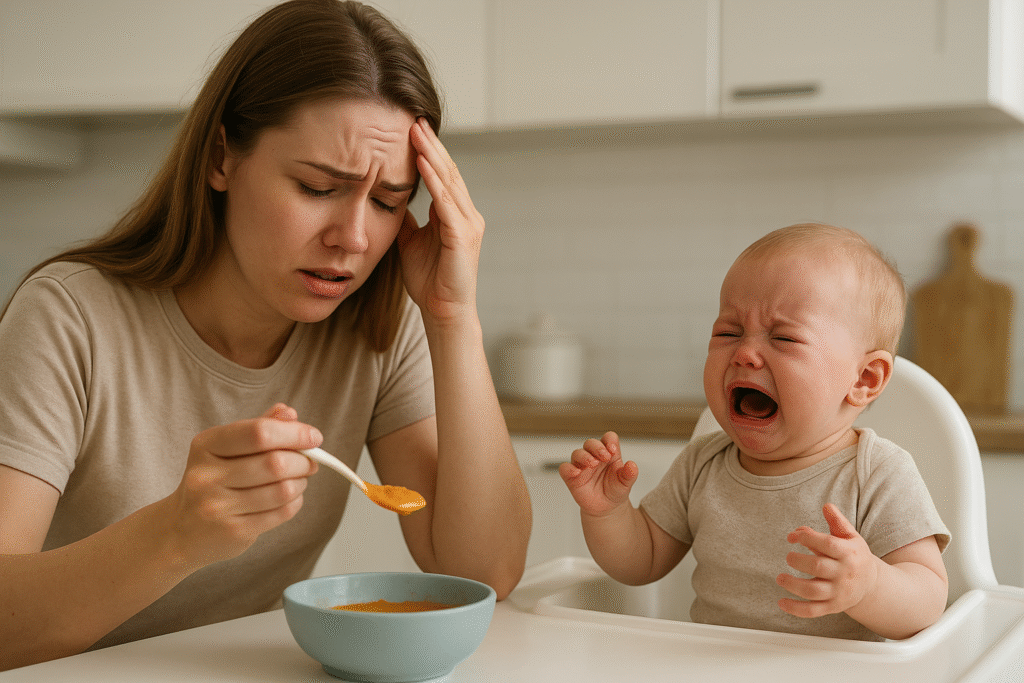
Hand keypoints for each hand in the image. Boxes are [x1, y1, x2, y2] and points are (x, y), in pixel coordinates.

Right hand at [165, 403, 321, 569]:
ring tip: (299, 480)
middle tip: (311, 461)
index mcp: (206, 445)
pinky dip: (295, 502)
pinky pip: (281, 513)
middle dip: (303, 461)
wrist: (180, 531)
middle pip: (275, 462)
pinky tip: (289, 498)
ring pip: (283, 490)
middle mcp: (207, 475)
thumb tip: (289, 413)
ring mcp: (217, 506)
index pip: (259, 432)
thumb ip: (258, 427)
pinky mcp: (232, 531)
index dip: (295, 433)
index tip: (314, 437)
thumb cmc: (212, 482)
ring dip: (301, 482)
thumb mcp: (225, 449)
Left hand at [397, 118, 484, 323]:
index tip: (411, 129)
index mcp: (454, 215)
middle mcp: (466, 215)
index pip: (442, 175)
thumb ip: (406, 220)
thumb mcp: (410, 242)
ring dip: (431, 156)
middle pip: (448, 171)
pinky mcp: (463, 236)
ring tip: (417, 132)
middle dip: (430, 145)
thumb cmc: (429, 281)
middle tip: (414, 118)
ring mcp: (468, 224)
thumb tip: (390, 199)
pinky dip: (434, 182)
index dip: (427, 152)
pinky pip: (446, 203)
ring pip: (449, 182)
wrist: (443, 312)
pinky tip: (421, 163)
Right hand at [559, 431, 638, 516]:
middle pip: (591, 443)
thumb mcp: (625, 483)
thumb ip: (629, 474)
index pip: (607, 438)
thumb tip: (632, 465)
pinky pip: (565, 468)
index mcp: (609, 454)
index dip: (609, 440)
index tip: (613, 450)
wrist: (607, 508)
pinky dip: (569, 469)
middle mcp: (594, 457)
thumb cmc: (615, 490)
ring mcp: (582, 466)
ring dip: (584, 456)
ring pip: (577, 453)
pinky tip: (577, 473)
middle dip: (597, 447)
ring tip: (593, 464)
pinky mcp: (572, 477)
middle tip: (605, 457)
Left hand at [776, 503, 879, 617]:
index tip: (792, 537)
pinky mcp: (833, 607)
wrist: (872, 584)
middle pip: (818, 567)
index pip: (827, 544)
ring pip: (814, 591)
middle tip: (789, 557)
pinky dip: (796, 609)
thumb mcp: (850, 536)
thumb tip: (826, 506)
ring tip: (780, 578)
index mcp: (848, 553)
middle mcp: (844, 573)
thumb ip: (837, 521)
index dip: (807, 538)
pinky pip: (813, 611)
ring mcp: (838, 592)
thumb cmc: (854, 555)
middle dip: (799, 561)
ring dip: (793, 585)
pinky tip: (781, 603)